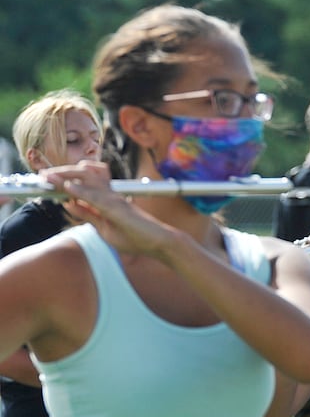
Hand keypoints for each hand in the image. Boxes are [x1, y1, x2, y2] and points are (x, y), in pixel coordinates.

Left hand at [48, 162, 179, 258]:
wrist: (160, 243)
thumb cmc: (136, 237)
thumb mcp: (104, 228)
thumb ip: (87, 215)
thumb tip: (67, 204)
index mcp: (106, 199)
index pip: (82, 184)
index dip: (62, 179)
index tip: (46, 179)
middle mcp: (110, 194)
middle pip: (83, 175)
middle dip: (61, 173)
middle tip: (43, 175)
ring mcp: (114, 199)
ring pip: (88, 180)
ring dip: (66, 177)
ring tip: (48, 176)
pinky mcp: (118, 208)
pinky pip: (97, 197)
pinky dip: (81, 191)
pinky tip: (68, 188)